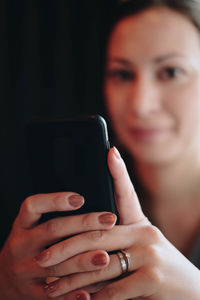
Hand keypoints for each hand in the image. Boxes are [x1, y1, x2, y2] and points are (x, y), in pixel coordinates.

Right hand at [0, 192, 115, 299]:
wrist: (2, 277)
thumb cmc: (27, 246)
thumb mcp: (31, 229)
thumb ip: (53, 219)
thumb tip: (88, 205)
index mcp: (22, 226)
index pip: (33, 206)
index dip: (55, 201)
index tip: (80, 198)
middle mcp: (21, 245)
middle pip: (52, 230)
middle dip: (84, 224)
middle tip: (109, 219)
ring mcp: (24, 270)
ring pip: (55, 265)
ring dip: (82, 261)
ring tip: (105, 256)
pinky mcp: (30, 293)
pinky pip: (52, 296)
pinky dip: (70, 295)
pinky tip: (88, 293)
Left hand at [39, 147, 199, 299]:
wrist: (191, 292)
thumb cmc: (158, 268)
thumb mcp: (140, 249)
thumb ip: (117, 243)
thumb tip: (88, 246)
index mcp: (140, 224)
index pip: (127, 194)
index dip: (118, 171)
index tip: (109, 152)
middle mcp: (145, 234)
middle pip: (97, 235)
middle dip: (65, 248)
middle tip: (43, 258)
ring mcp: (151, 254)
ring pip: (100, 264)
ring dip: (73, 280)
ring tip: (51, 288)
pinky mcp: (154, 278)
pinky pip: (114, 290)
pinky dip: (94, 299)